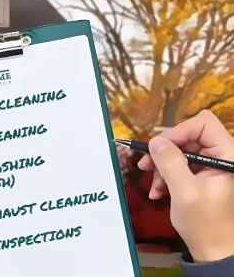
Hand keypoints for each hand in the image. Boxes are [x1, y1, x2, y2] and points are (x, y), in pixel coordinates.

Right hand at [138, 110, 233, 261]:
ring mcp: (211, 165)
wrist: (214, 248)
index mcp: (227, 156)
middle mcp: (221, 156)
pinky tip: (159, 190)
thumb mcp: (185, 192)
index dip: (178, 132)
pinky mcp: (202, 173)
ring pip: (180, 149)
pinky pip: (179, 163)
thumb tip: (155, 142)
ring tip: (154, 185)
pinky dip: (165, 175)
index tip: (159, 148)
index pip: (203, 124)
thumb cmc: (206, 224)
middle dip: (165, 151)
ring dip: (162, 166)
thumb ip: (171, 163)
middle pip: (188, 136)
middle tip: (146, 166)